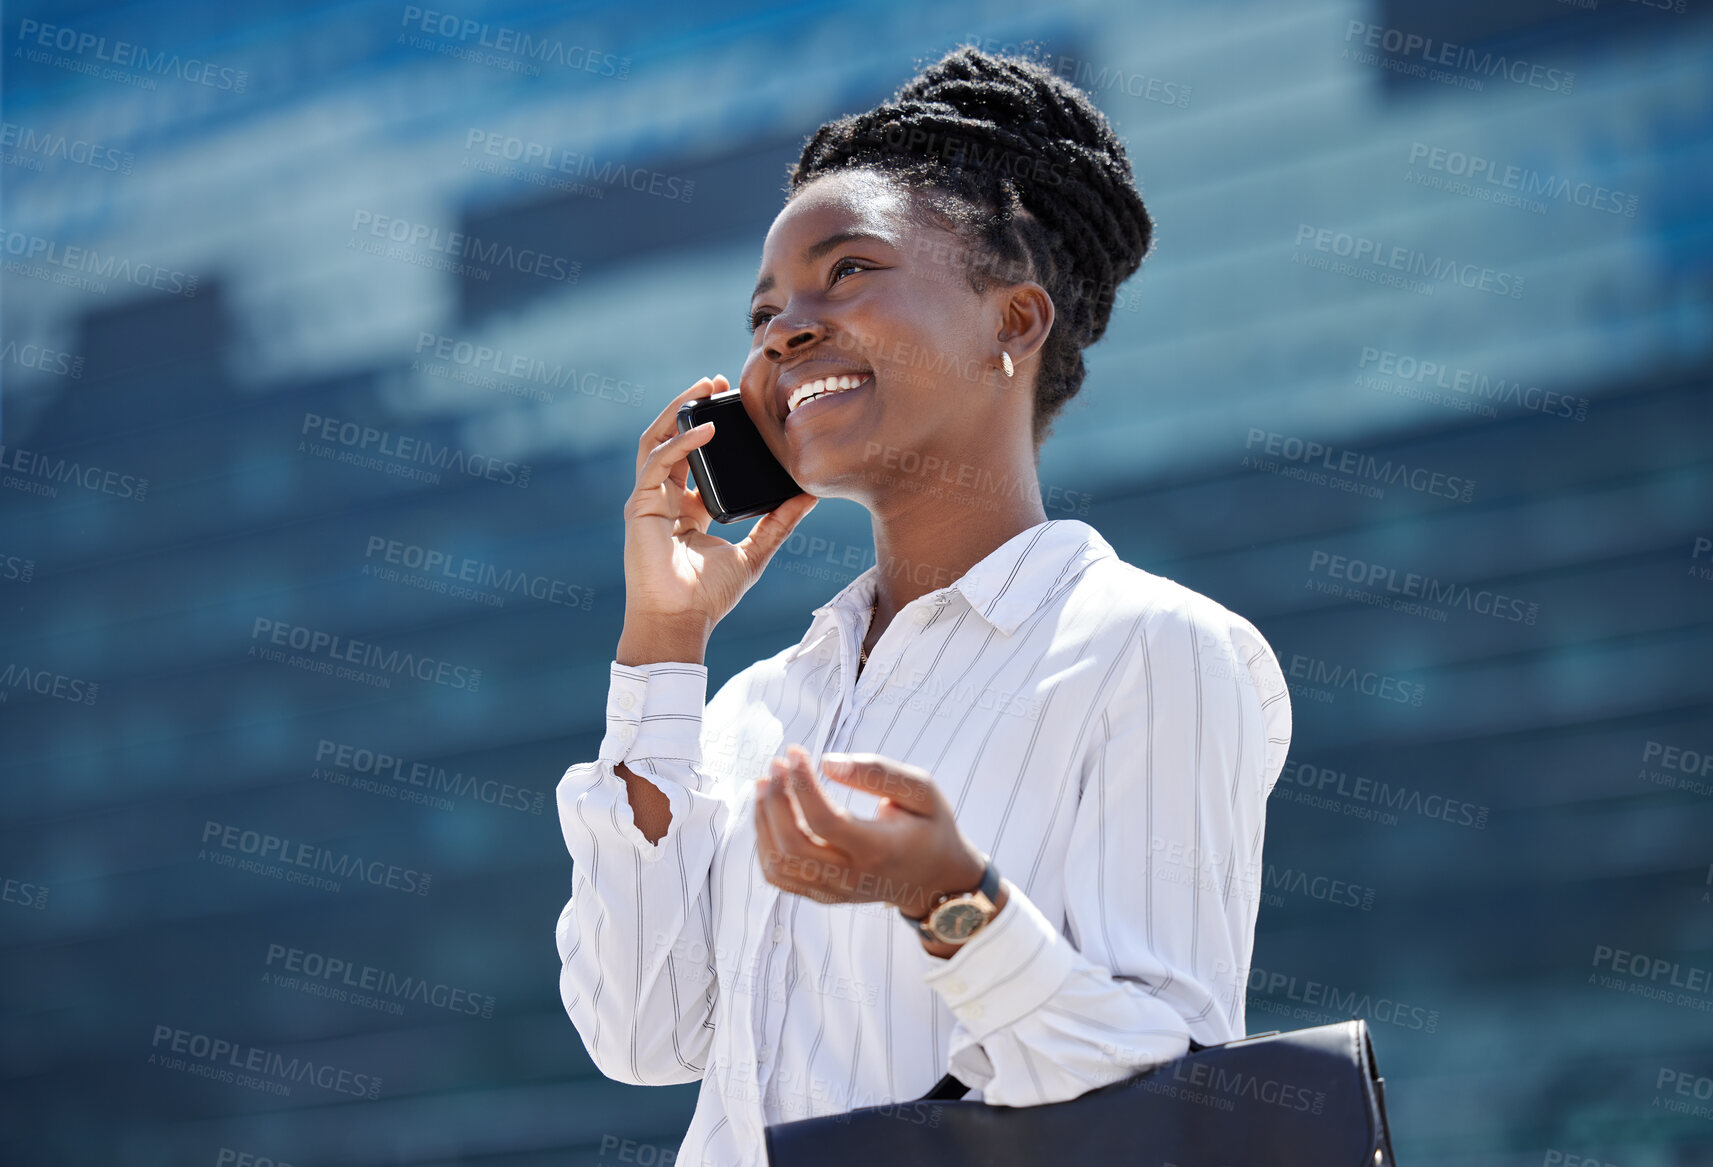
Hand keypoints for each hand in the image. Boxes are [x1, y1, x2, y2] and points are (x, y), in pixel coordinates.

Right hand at [620, 375, 819, 647]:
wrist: (681, 622)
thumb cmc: (709, 596)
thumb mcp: (755, 552)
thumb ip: (779, 523)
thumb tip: (810, 495)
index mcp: (689, 509)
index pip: (697, 458)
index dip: (712, 429)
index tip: (736, 404)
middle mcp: (666, 500)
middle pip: (674, 440)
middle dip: (692, 407)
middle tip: (717, 381)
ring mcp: (649, 501)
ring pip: (657, 441)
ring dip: (679, 411)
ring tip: (703, 388)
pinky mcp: (640, 506)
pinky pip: (657, 462)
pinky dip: (681, 443)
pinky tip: (705, 429)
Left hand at [753, 745, 995, 929]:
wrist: (935, 880)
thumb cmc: (929, 827)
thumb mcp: (922, 792)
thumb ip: (879, 773)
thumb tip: (826, 762)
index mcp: (879, 851)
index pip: (825, 821)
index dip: (802, 783)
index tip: (795, 752)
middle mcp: (852, 877)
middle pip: (792, 845)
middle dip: (775, 799)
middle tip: (776, 764)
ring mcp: (834, 891)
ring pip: (777, 863)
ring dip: (763, 820)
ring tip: (765, 784)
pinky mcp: (821, 895)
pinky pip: (778, 876)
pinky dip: (764, 843)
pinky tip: (770, 813)